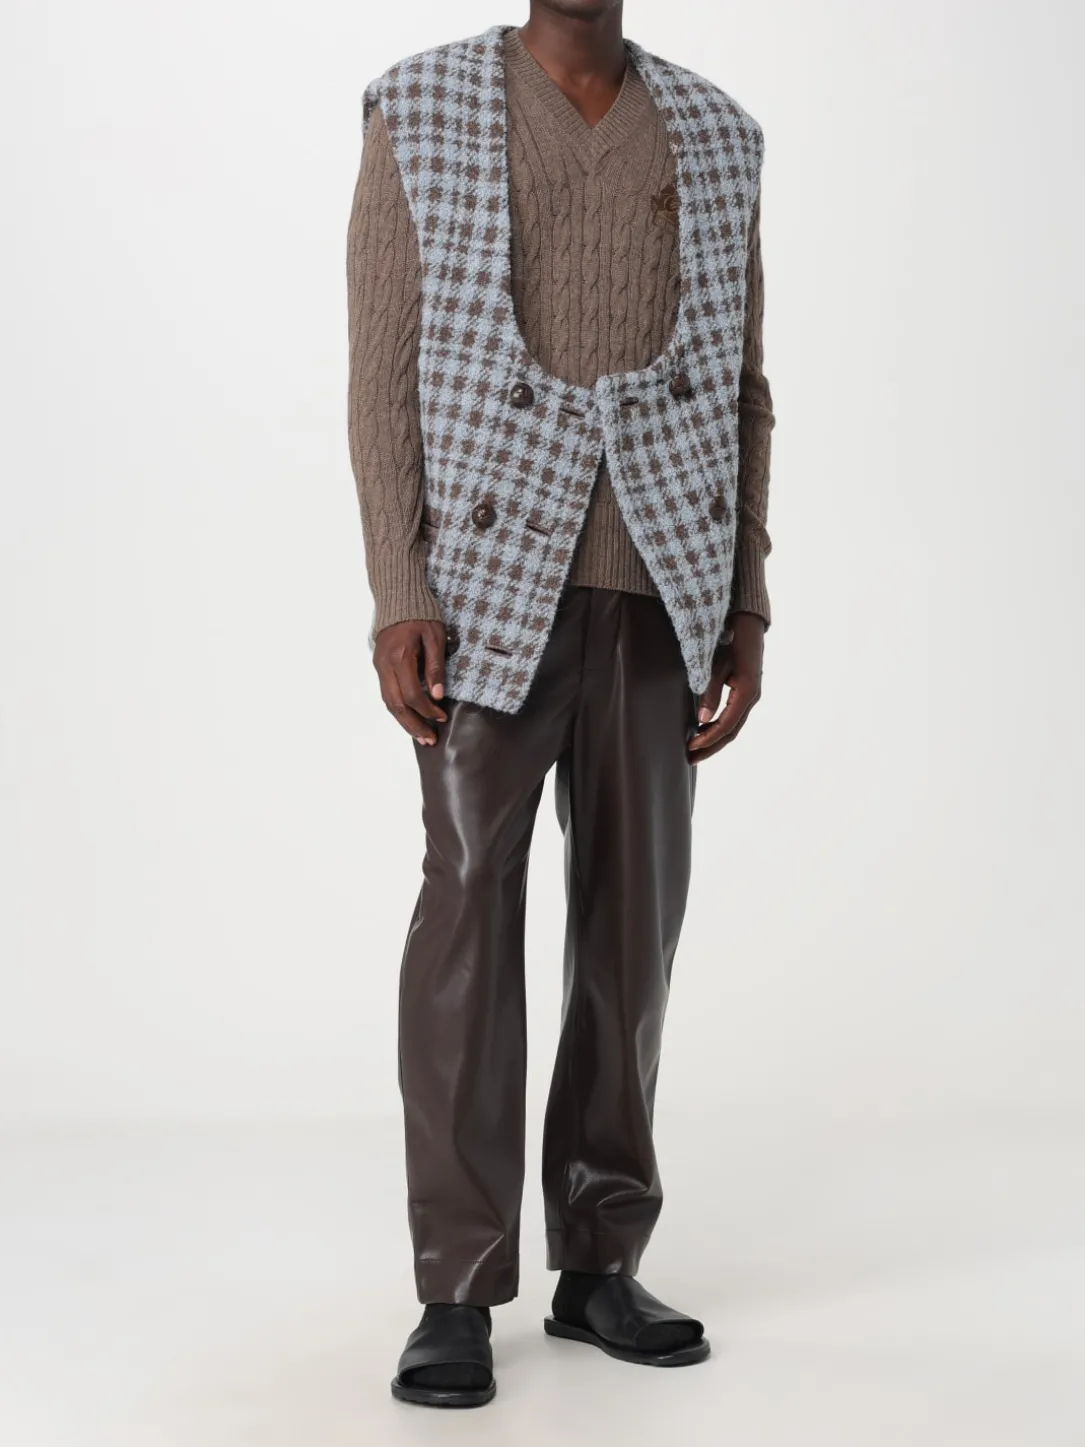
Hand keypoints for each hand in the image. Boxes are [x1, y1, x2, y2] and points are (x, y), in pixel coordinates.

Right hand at [373, 619, 448, 744]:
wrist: (398, 598)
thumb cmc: (420, 615)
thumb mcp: (435, 637)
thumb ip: (435, 667)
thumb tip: (438, 695)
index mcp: (400, 657)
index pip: (412, 694)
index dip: (427, 710)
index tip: (442, 717)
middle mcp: (385, 665)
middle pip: (396, 705)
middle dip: (414, 725)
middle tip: (429, 740)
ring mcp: (379, 666)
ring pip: (388, 702)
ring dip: (405, 722)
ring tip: (421, 736)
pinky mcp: (379, 666)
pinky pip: (387, 694)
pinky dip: (398, 709)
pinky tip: (410, 718)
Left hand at [687, 611, 764, 763]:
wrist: (748, 625)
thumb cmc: (731, 640)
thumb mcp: (717, 664)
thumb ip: (709, 691)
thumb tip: (702, 718)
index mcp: (747, 692)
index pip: (726, 725)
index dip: (708, 739)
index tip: (690, 747)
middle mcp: (751, 698)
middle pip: (731, 732)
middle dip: (710, 747)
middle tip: (690, 758)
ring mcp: (750, 696)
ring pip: (733, 727)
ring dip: (714, 739)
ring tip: (695, 749)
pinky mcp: (746, 693)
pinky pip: (733, 717)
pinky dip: (719, 728)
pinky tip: (704, 731)